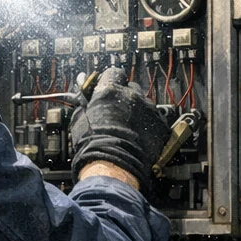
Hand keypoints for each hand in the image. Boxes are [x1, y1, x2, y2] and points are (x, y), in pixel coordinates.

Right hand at [68, 69, 170, 197]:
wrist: (114, 166)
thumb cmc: (93, 146)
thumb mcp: (80, 120)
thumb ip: (85, 103)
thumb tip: (85, 97)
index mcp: (110, 91)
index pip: (114, 73)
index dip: (111, 81)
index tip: (108, 88)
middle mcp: (131, 96)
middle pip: (131, 88)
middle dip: (125, 97)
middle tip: (117, 112)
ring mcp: (148, 110)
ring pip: (144, 104)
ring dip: (137, 112)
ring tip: (129, 129)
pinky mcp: (160, 126)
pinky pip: (156, 120)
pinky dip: (149, 126)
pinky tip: (139, 138)